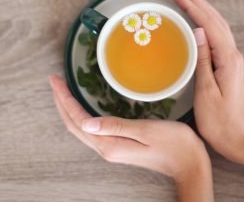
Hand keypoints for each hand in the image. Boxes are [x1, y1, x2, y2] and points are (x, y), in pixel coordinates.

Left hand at [49, 75, 213, 200]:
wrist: (188, 163)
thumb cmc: (174, 144)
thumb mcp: (145, 131)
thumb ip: (116, 126)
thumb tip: (86, 123)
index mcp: (110, 144)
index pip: (78, 120)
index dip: (65, 99)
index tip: (56, 80)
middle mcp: (106, 148)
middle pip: (74, 124)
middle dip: (61, 101)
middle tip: (54, 80)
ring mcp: (111, 148)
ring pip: (81, 126)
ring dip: (69, 107)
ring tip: (63, 90)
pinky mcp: (118, 145)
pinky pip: (91, 128)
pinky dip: (81, 114)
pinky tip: (82, 105)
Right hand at [172, 0, 243, 162]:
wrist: (235, 136)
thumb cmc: (218, 120)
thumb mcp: (206, 91)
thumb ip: (203, 60)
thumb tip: (198, 31)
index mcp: (227, 59)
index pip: (209, 24)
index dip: (193, 6)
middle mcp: (232, 55)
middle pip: (215, 19)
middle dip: (196, 0)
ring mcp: (231, 59)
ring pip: (216, 25)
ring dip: (201, 8)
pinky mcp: (226, 64)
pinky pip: (215, 36)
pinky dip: (204, 22)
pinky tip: (196, 20)